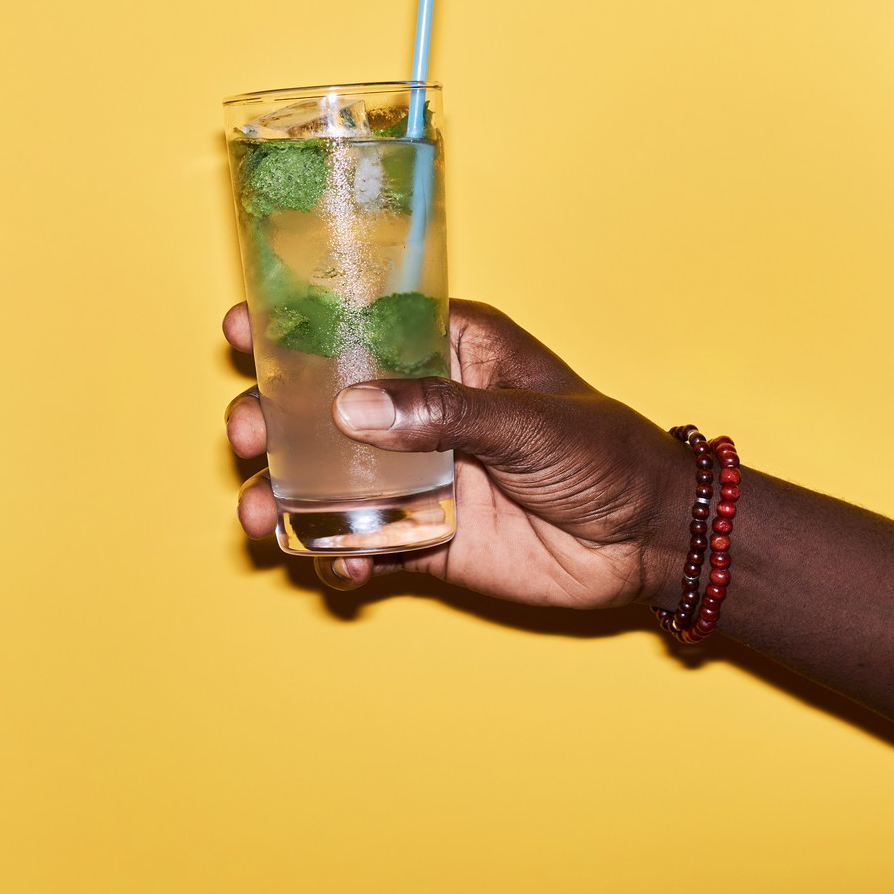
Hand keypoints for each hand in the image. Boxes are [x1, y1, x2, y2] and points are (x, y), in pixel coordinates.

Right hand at [224, 300, 693, 608]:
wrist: (651, 544)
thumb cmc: (608, 453)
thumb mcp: (529, 418)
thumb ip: (444, 412)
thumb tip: (352, 409)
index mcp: (446, 353)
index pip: (356, 325)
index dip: (293, 326)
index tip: (243, 329)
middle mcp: (417, 411)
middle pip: (318, 407)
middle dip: (266, 420)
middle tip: (242, 435)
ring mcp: (413, 478)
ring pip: (323, 481)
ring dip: (281, 497)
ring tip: (260, 517)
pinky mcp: (421, 541)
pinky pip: (359, 548)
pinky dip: (335, 559)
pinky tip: (337, 568)